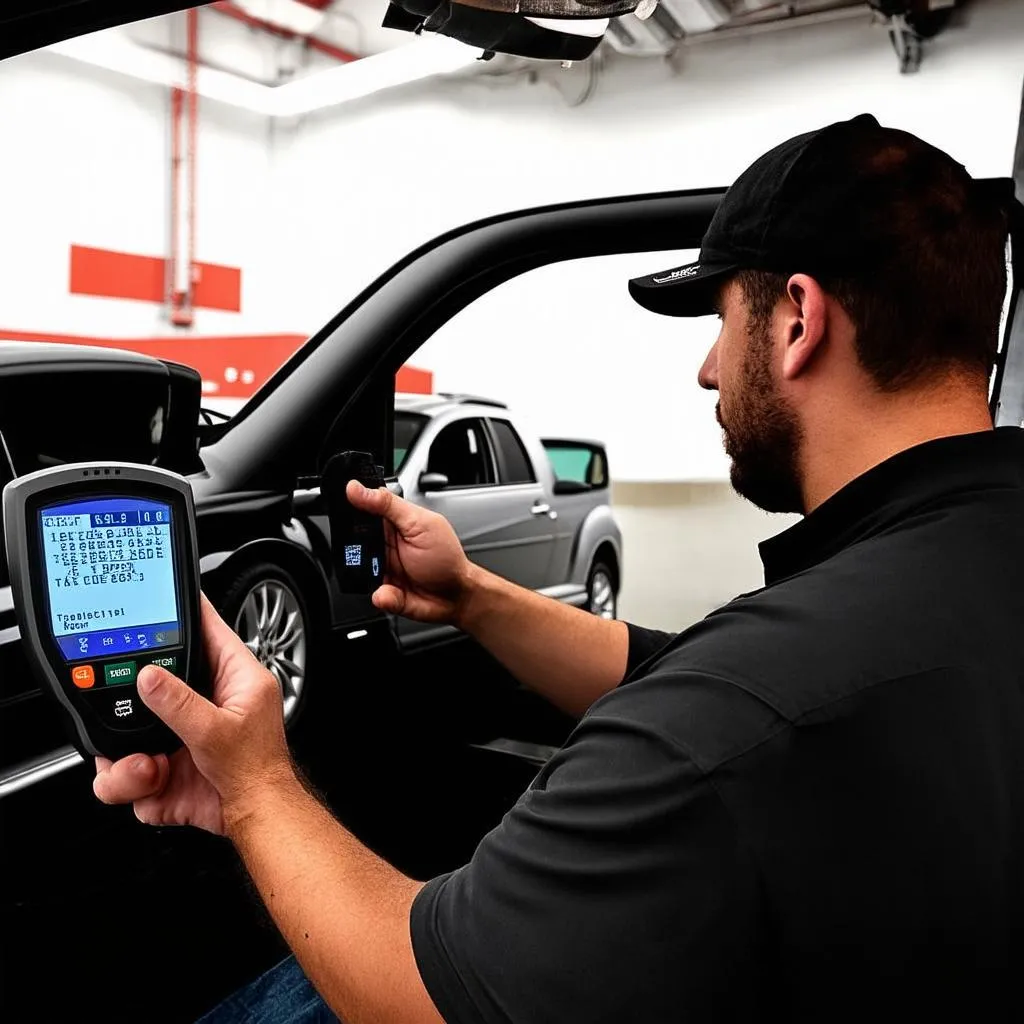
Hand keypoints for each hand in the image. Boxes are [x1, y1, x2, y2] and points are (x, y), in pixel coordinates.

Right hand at [93, 594, 294, 835]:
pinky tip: (157, 784)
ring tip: (152, 766)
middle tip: (131, 711)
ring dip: (131, 755)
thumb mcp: (216, 731)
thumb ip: (180, 703)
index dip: (187, 611)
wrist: (256, 816)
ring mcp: (184, 732)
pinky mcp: (168, 764)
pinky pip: (131, 767)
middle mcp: (208, 700)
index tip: (165, 595)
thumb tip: (149, 675)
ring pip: (133, 730)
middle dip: (138, 702)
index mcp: (235, 678)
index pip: (208, 629)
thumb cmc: (257, 771)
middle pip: (157, 678)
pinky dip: (136, 781)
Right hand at [346, 480, 476, 624]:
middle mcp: (383, 543)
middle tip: (370, 549)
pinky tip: (393, 590)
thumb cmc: (446, 559)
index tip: (343, 509)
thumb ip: (387, 505)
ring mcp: (381, 566)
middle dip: (353, 546)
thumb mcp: (419, 524)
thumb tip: (357, 488)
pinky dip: (382, 594)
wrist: (457, 597)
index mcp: (392, 521)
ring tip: (383, 572)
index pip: (363, 507)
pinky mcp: (382, 589)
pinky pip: (370, 592)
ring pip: (355, 567)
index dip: (350, 507)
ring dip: (366, 572)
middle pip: (351, 538)